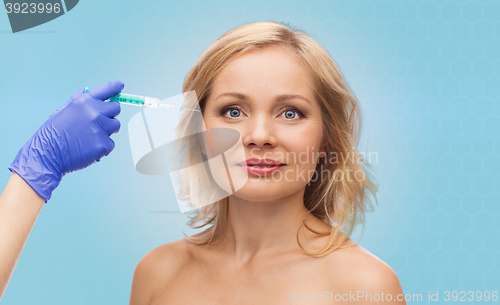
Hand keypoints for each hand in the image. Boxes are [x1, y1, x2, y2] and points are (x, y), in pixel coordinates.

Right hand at [7, 80, 123, 202]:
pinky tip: (88, 147)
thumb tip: (86, 90)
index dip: (116, 87)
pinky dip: (102, 146)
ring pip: (116, 125)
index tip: (120, 85)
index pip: (107, 89)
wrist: (47, 155)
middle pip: (116, 108)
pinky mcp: (104, 144)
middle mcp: (95, 113)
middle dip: (109, 114)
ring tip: (90, 136)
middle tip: (98, 122)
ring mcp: (101, 129)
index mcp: (84, 102)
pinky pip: (111, 143)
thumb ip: (78, 101)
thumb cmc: (53, 133)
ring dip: (107, 130)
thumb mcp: (63, 111)